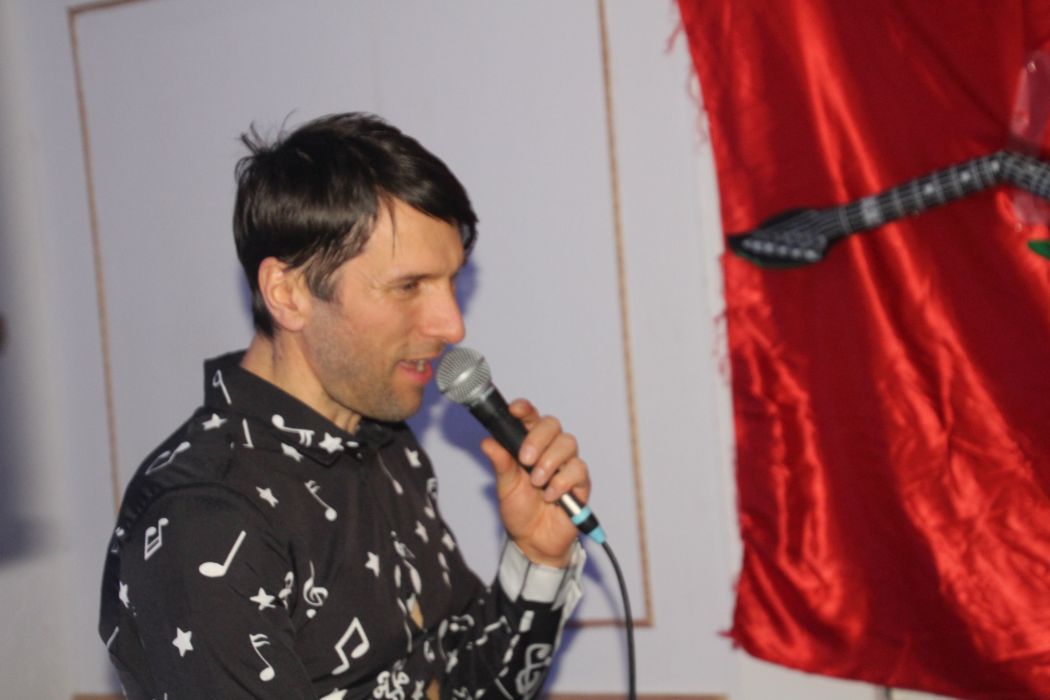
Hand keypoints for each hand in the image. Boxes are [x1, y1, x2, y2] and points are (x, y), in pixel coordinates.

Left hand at [480, 399, 590, 567]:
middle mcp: (550, 449)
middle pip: (552, 425)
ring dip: (549, 462)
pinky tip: (550, 495)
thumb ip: (500, 463)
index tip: (515, 410)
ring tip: (536, 482)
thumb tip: (487, 442)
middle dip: (537, 439)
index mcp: (530, 444)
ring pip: (568, 443)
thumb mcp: (504, 486)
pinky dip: (562, 481)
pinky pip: (578, 469)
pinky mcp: (580, 483)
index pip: (531, 417)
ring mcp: (567, 464)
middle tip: (525, 459)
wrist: (534, 541)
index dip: (525, 409)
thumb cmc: (519, 510)